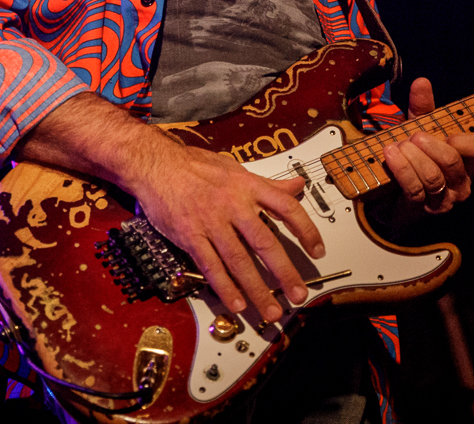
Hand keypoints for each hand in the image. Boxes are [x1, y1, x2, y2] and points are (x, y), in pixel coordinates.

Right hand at [13, 93, 323, 324]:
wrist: (155, 164)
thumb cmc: (194, 165)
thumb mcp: (235, 168)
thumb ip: (267, 184)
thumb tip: (296, 186)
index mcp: (248, 185)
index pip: (286, 208)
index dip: (306, 230)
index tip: (318, 250)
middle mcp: (233, 204)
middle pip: (265, 242)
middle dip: (285, 272)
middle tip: (299, 295)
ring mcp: (211, 222)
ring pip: (239, 261)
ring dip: (257, 289)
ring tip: (271, 310)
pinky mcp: (190, 236)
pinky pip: (211, 266)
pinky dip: (225, 287)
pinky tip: (237, 304)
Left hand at [380, 77, 473, 221]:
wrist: (388, 193)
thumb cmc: (412, 158)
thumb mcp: (419, 130)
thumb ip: (423, 108)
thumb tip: (422, 82)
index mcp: (468, 163)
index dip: (465, 139)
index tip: (446, 133)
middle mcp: (461, 185)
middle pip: (452, 160)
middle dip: (431, 144)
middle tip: (414, 136)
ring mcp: (442, 201)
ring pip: (433, 176)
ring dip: (412, 157)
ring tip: (398, 145)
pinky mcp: (420, 210)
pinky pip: (414, 189)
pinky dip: (401, 169)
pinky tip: (391, 155)